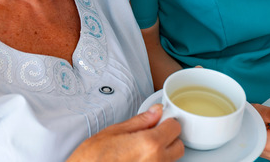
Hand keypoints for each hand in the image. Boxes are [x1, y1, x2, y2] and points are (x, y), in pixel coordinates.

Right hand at [67, 104, 183, 161]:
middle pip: (178, 146)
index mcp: (150, 144)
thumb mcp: (113, 132)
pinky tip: (136, 159)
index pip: (175, 128)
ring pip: (170, 160)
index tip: (159, 120)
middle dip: (169, 138)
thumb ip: (140, 121)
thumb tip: (156, 111)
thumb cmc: (91, 160)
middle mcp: (156, 161)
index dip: (167, 121)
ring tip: (139, 149)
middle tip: (152, 134)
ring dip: (162, 152)